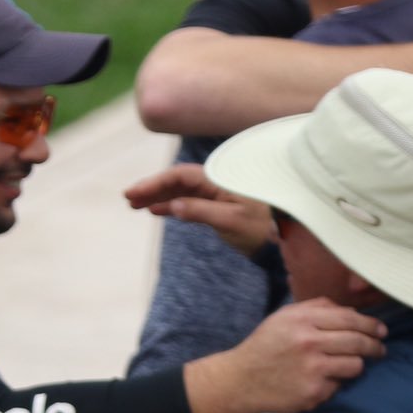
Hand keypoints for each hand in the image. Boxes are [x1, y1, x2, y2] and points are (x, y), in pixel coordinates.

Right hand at [123, 164, 275, 256]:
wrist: (285, 236)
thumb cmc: (262, 228)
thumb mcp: (231, 221)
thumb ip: (201, 212)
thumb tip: (172, 205)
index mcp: (218, 180)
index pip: (179, 176)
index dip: (154, 183)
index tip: (133, 193)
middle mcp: (215, 182)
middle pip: (176, 180)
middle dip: (151, 188)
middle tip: (127, 199)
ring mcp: (216, 192)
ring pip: (180, 190)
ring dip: (158, 196)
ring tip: (135, 206)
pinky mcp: (217, 204)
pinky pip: (188, 200)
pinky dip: (171, 204)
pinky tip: (155, 210)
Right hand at [184, 298, 387, 412]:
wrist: (242, 380)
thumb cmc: (266, 346)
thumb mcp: (284, 317)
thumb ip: (316, 307)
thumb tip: (351, 310)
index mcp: (303, 320)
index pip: (349, 318)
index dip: (370, 325)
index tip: (381, 330)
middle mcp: (309, 343)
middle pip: (358, 342)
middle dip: (375, 346)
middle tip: (380, 349)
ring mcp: (312, 369)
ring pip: (355, 365)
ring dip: (355, 365)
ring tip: (347, 365)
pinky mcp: (313, 392)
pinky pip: (339, 386)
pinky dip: (334, 383)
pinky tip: (320, 381)